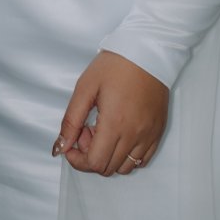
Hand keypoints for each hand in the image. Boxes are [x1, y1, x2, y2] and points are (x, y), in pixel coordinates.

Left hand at [52, 51, 168, 175]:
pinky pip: (143, 160)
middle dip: (91, 154)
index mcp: (115, 124)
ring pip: (125, 167)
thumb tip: (60, 147)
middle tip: (87, 129)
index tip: (71, 143)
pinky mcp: (158, 131)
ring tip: (104, 130)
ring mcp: (149, 135)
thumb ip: (71, 120)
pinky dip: (127, 155)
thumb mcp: (85, 88)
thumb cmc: (114, 66)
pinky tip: (120, 134)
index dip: (77, 159)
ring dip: (109, 155)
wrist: (147, 52)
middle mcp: (135, 135)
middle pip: (108, 168)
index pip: (95, 163)